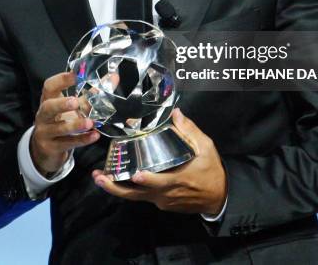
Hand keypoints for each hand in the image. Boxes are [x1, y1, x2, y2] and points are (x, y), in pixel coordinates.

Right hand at [30, 71, 99, 175]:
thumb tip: (113, 78)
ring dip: (75, 125)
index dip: (61, 80)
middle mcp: (44, 116)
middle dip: (61, 104)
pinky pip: (67, 143)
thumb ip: (92, 93)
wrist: (48, 149)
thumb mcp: (75, 106)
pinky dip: (82, 140)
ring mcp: (45, 133)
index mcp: (48, 100)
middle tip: (75, 102)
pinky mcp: (51, 148)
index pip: (49, 87)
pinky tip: (94, 136)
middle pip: (48, 107)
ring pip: (58, 128)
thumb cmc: (62, 120)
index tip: (75, 75)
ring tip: (90, 122)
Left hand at [92, 108, 226, 215]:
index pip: (158, 182)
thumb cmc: (211, 170)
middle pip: (136, 194)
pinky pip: (143, 197)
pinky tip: (120, 178)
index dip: (146, 179)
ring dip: (117, 188)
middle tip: (99, 176)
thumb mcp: (206, 147)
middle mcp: (165, 194)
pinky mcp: (162, 204)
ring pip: (136, 197)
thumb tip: (176, 113)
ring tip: (100, 178)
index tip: (134, 174)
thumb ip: (190, 131)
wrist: (218, 197)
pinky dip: (130, 189)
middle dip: (115, 187)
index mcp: (177, 180)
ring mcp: (162, 201)